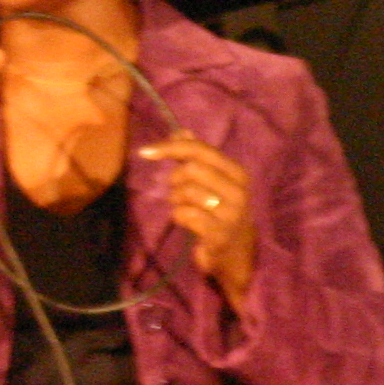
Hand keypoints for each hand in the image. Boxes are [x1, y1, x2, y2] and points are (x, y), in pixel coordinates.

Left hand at [140, 133, 256, 310]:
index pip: (200, 150)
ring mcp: (231, 212)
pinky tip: (190, 223)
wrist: (236, 253)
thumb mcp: (212, 182)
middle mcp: (239, 189)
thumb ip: (197, 157)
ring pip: (185, 192)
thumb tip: (180, 131)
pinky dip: (179, 217)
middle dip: (176, 180)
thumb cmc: (219, 212)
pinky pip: (183, 214)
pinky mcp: (219, 232)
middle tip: (180, 193)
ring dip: (177, 201)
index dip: (170, 148)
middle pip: (190, 169)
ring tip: (188, 209)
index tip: (144, 151)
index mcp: (237, 172)